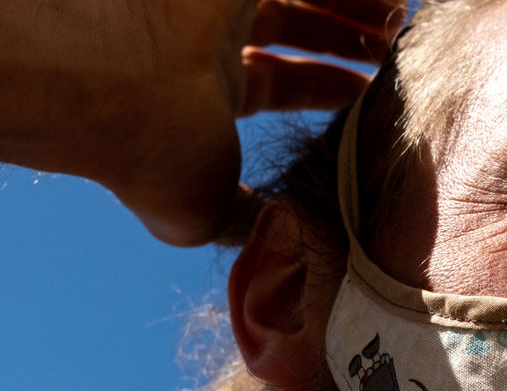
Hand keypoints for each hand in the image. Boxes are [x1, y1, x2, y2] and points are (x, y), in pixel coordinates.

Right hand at [86, 0, 403, 244]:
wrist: (107, 88)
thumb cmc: (150, 157)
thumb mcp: (204, 209)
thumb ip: (242, 222)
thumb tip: (277, 249)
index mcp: (205, 90)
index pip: (277, 81)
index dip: (328, 86)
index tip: (371, 95)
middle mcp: (209, 39)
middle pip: (295, 26)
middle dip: (348, 36)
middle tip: (395, 47)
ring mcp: (215, 0)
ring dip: (355, 5)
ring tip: (399, 18)